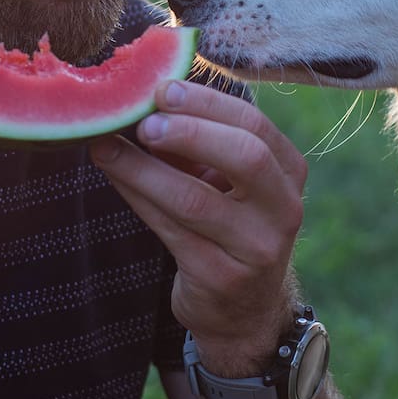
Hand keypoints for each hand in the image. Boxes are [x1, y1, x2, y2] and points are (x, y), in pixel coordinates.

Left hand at [90, 80, 306, 375]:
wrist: (244, 308)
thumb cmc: (230, 225)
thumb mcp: (230, 182)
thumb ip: (201, 142)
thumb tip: (146, 98)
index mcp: (290, 172)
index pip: (255, 125)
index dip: (207, 104)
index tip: (162, 90)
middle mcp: (284, 209)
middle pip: (246, 157)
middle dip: (191, 132)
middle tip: (145, 121)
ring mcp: (256, 248)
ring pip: (195, 199)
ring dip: (144, 168)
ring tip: (107, 146)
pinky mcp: (221, 277)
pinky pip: (170, 230)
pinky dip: (137, 197)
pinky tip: (114, 175)